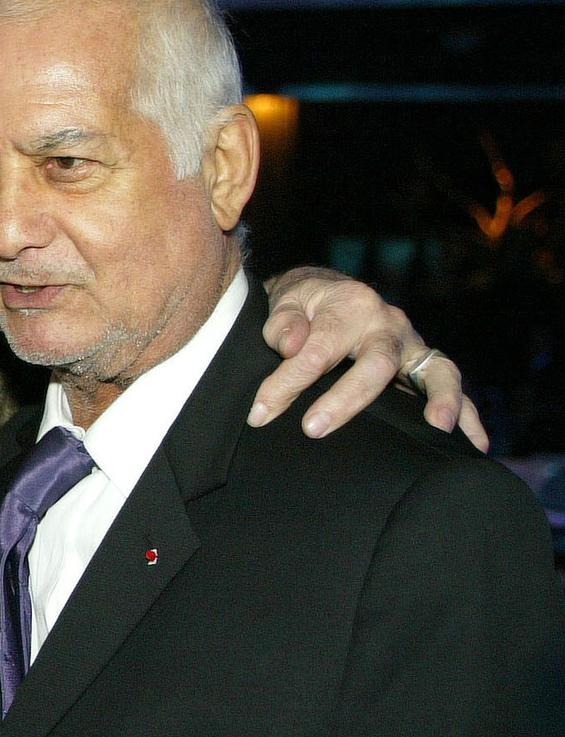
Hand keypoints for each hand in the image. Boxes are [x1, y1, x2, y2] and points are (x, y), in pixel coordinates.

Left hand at [252, 267, 486, 449]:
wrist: (327, 292)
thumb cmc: (304, 305)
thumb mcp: (285, 302)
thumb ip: (283, 323)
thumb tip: (291, 345)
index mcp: (352, 305)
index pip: (318, 349)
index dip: (287, 383)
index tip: (261, 412)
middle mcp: (389, 323)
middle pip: (377, 363)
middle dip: (346, 399)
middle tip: (313, 428)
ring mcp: (412, 345)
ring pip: (435, 370)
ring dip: (440, 399)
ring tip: (437, 428)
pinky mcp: (424, 365)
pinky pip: (449, 389)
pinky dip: (468, 415)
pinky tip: (476, 445)